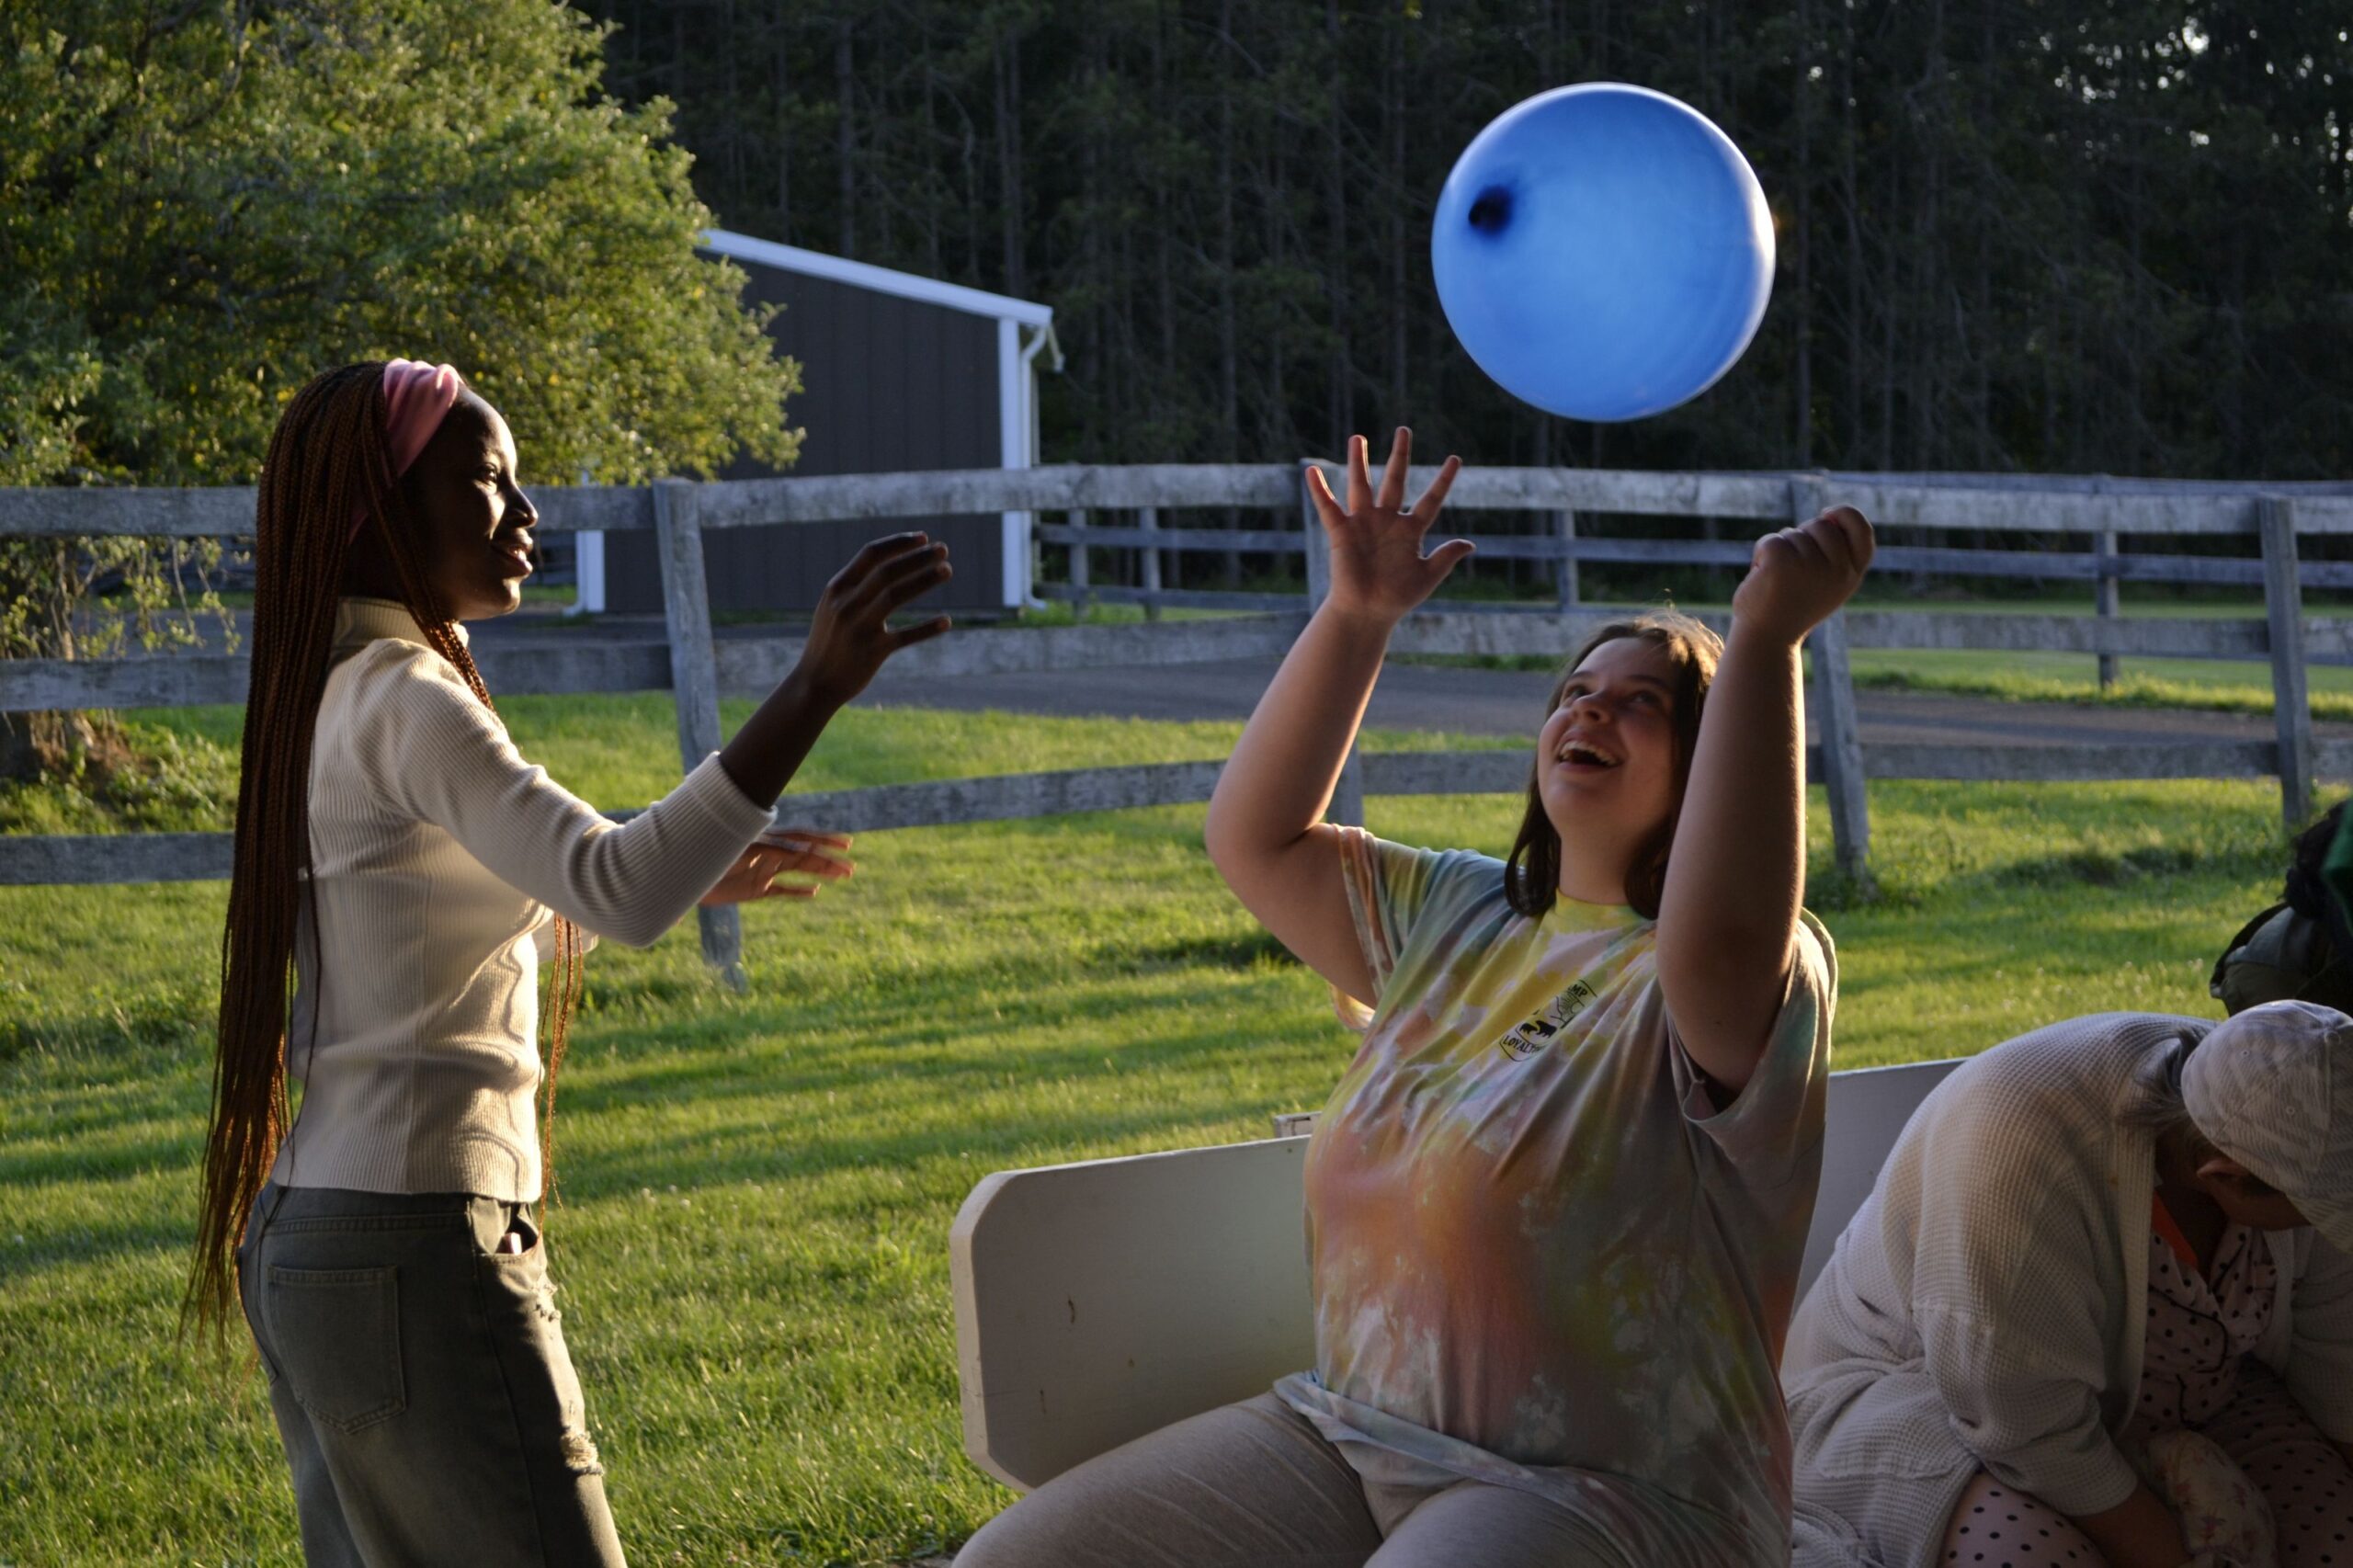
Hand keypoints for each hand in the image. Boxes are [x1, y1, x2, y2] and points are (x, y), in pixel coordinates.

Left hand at [698, 829, 854, 905]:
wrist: (682, 873)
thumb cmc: (707, 856)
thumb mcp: (737, 852)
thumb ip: (765, 852)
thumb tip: (791, 850)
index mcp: (766, 842)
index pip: (802, 840)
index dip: (824, 842)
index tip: (845, 844)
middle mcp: (768, 855)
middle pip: (805, 857)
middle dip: (828, 861)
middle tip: (851, 867)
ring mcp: (763, 872)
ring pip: (798, 872)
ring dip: (821, 874)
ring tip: (844, 876)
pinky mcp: (754, 889)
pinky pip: (781, 890)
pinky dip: (798, 891)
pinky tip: (815, 892)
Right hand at [795, 533, 953, 706]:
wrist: (814, 683)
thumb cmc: (829, 641)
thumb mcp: (832, 607)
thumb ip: (855, 585)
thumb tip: (890, 562)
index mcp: (837, 588)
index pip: (871, 554)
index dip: (899, 543)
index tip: (924, 538)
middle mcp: (846, 604)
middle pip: (887, 571)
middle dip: (918, 557)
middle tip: (944, 550)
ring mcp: (859, 627)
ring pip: (896, 595)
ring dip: (924, 580)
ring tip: (948, 570)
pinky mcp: (872, 652)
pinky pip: (905, 636)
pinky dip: (927, 628)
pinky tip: (947, 621)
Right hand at [1305, 429, 1468, 625]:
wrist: (1366, 613)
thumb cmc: (1397, 597)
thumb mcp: (1427, 576)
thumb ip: (1446, 558)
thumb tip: (1470, 544)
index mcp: (1410, 530)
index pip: (1431, 499)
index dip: (1443, 480)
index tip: (1455, 458)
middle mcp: (1387, 521)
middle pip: (1395, 480)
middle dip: (1400, 456)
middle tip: (1404, 430)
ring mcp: (1363, 524)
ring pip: (1361, 486)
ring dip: (1358, 462)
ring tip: (1358, 438)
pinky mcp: (1341, 532)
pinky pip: (1329, 508)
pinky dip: (1320, 490)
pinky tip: (1312, 471)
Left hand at [1730, 505, 1873, 644]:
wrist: (1767, 641)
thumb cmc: (1793, 609)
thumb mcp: (1824, 584)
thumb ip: (1834, 554)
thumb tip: (1829, 517)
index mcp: (1851, 575)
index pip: (1862, 531)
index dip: (1846, 515)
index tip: (1827, 513)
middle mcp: (1837, 570)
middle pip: (1822, 526)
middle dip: (1802, 536)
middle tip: (1791, 569)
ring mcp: (1811, 566)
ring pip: (1793, 534)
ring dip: (1780, 550)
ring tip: (1777, 580)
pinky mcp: (1782, 563)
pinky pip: (1771, 541)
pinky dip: (1761, 554)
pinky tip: (1761, 578)